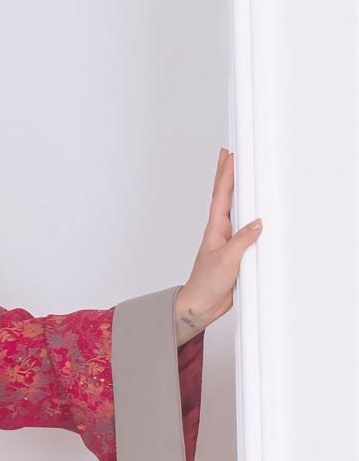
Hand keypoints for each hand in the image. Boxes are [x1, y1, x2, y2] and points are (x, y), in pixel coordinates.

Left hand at [175, 147, 261, 343]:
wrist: (201, 306)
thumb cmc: (206, 284)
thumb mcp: (227, 259)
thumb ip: (243, 240)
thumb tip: (258, 223)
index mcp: (215, 229)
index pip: (221, 195)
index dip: (225, 174)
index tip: (229, 154)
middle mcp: (221, 231)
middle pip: (226, 197)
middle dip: (228, 176)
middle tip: (231, 154)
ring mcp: (229, 241)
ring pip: (238, 212)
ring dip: (241, 193)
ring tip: (244, 175)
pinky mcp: (237, 252)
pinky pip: (248, 230)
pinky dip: (253, 218)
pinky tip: (258, 212)